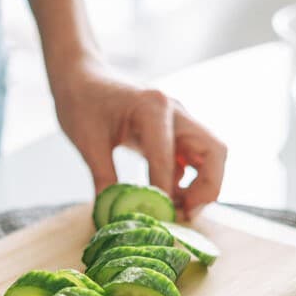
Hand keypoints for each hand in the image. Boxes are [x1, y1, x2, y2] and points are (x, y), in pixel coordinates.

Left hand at [53, 61, 226, 219]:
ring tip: (178, 210)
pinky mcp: (176, 130)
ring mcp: (179, 119)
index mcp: (152, 107)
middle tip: (186, 214)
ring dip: (203, 185)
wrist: (82, 77)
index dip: (165, 192)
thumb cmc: (81, 102)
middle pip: (213, 151)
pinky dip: (190, 180)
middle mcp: (174, 111)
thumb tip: (112, 218)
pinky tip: (167, 197)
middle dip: (207, 188)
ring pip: (211, 154)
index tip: (156, 216)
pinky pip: (195, 158)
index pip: (168, 157)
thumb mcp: (87, 142)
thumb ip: (104, 179)